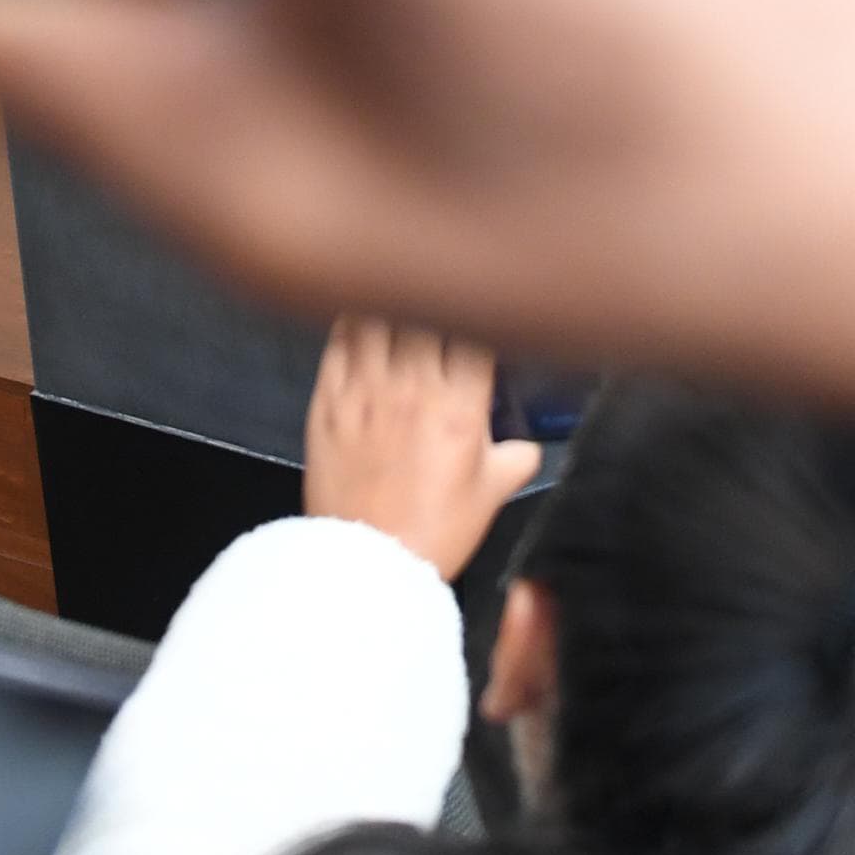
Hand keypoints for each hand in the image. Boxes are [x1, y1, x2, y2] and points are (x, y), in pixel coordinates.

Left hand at [300, 316, 540, 578]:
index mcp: (460, 405)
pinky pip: (338, 339)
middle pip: (426, 306)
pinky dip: (352, 319)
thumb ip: (516, 457)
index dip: (483, 307)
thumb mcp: (492, 494)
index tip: (486, 304)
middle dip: (438, 294)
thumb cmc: (433, 531)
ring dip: (393, 296)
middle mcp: (413, 386)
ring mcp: (365, 389)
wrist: (370, 565)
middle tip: (443, 290)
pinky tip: (361, 312)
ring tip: (402, 289)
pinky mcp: (327, 399)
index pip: (476, 327)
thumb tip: (526, 444)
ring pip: (378, 312)